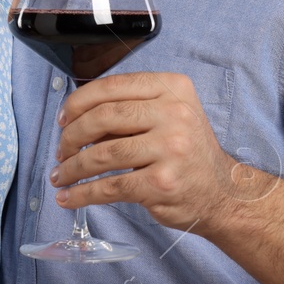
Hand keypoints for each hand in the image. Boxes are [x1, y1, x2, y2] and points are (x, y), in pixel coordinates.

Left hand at [49, 71, 238, 231]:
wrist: (223, 193)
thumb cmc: (187, 152)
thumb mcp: (168, 116)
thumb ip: (130, 111)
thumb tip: (75, 119)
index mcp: (172, 88)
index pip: (113, 87)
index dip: (79, 102)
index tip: (63, 119)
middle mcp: (173, 114)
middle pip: (103, 117)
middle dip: (72, 136)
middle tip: (61, 151)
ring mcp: (169, 149)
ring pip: (103, 154)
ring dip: (72, 168)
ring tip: (60, 176)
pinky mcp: (161, 183)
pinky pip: (110, 187)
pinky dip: (83, 194)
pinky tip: (70, 197)